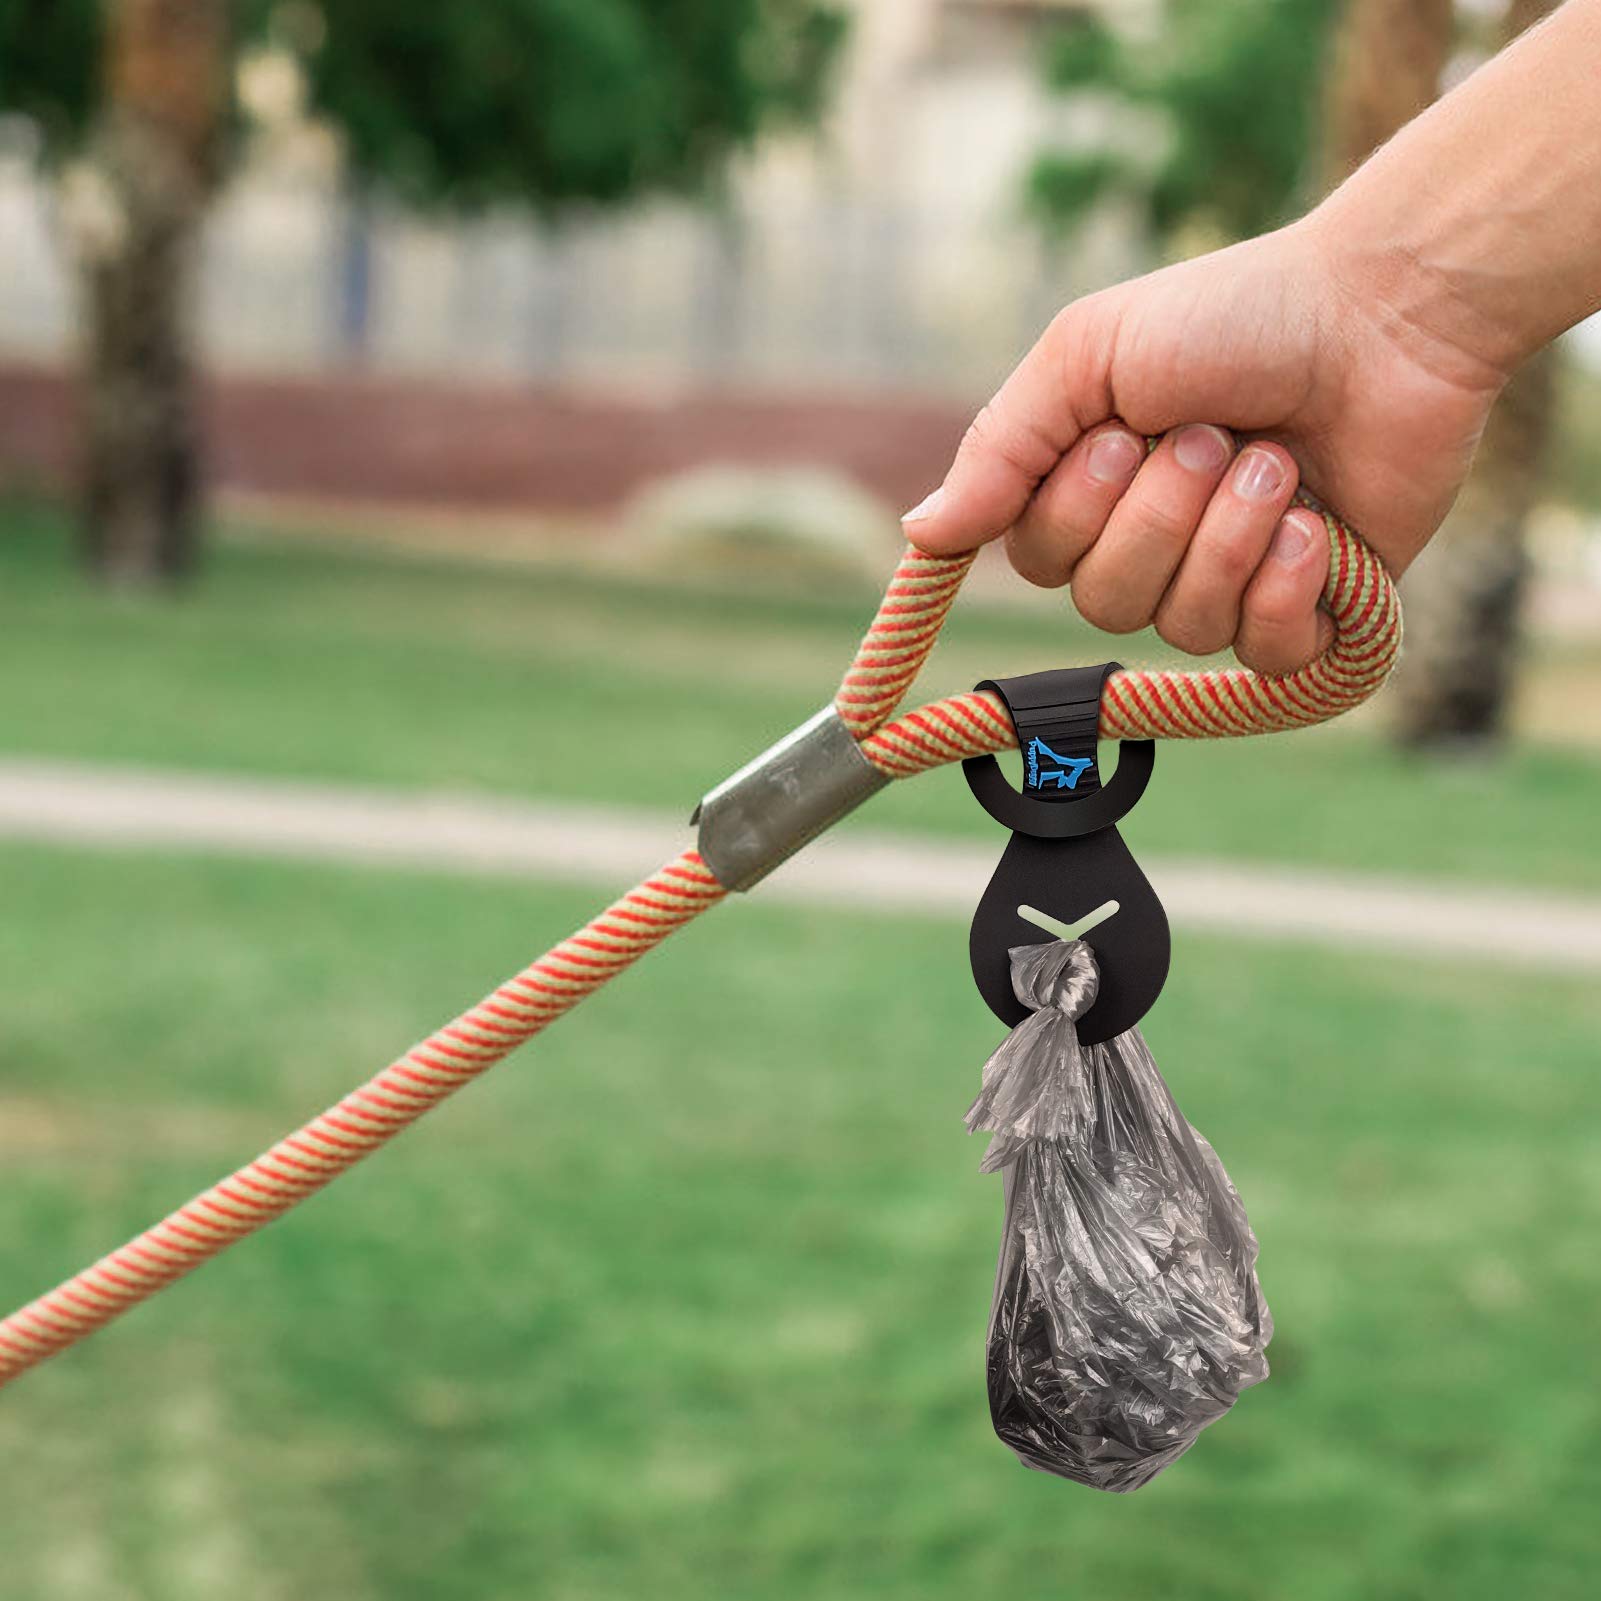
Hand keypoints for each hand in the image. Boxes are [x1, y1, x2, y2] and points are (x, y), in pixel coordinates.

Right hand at [903, 217, 1506, 673]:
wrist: (1387, 312)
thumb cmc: (1235, 316)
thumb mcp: (1087, 357)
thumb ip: (1000, 450)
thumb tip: (919, 534)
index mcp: (1094, 491)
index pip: (1041, 562)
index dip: (1078, 513)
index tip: (1124, 435)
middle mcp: (1154, 545)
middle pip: (1104, 605)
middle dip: (1164, 514)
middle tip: (1216, 435)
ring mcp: (1231, 581)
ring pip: (1181, 625)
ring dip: (1231, 533)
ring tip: (1277, 459)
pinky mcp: (1309, 609)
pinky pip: (1261, 655)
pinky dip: (1285, 588)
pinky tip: (1318, 527)